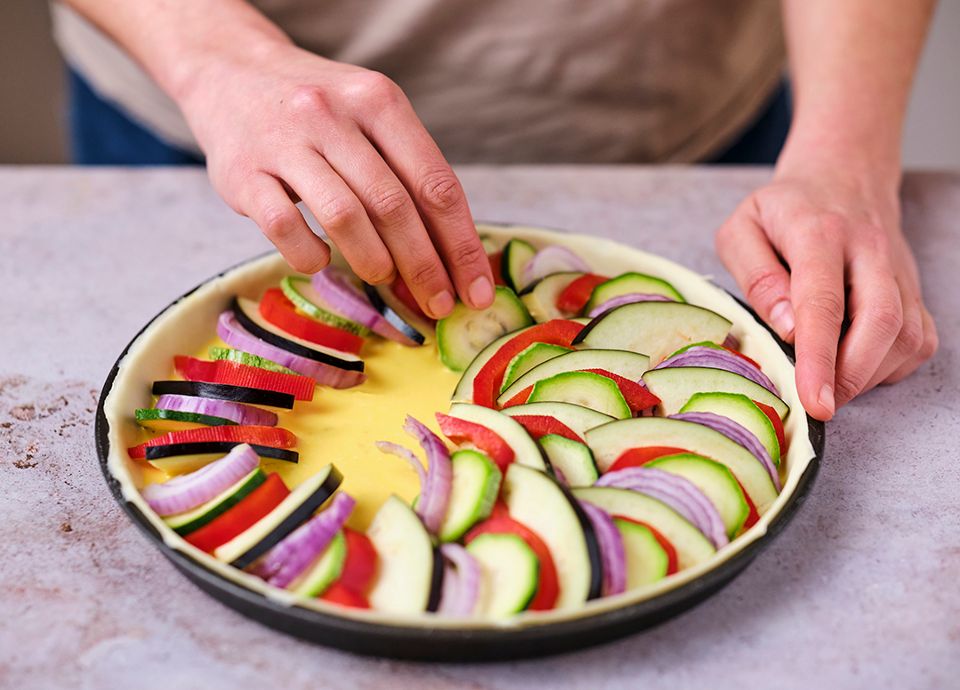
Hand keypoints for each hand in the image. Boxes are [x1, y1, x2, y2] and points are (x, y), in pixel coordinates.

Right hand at [178, 41, 493, 318]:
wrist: (231, 71)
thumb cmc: (320, 112)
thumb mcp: (371, 117)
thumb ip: (409, 173)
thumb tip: (453, 256)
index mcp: (379, 102)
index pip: (436, 184)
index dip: (461, 246)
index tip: (477, 292)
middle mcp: (333, 115)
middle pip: (395, 206)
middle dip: (425, 267)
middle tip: (438, 304)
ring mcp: (284, 142)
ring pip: (344, 218)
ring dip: (374, 263)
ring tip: (384, 279)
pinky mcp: (241, 173)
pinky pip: (285, 228)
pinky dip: (312, 256)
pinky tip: (322, 259)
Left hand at [716, 162, 937, 420]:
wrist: (842, 174)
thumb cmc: (781, 211)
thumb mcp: (742, 229)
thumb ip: (757, 277)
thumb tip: (785, 328)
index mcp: (818, 233)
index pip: (823, 302)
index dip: (819, 357)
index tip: (816, 401)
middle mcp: (869, 251)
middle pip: (880, 322)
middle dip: (852, 376)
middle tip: (820, 405)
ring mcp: (899, 271)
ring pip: (905, 335)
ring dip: (868, 374)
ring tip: (829, 381)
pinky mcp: (913, 289)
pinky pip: (917, 340)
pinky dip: (889, 367)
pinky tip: (856, 364)